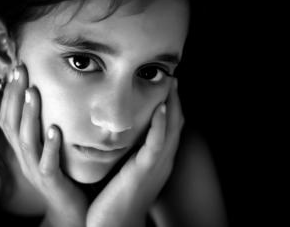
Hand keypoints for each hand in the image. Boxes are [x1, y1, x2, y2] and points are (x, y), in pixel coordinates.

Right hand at [0, 64, 86, 226]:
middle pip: (13, 124)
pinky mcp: (52, 182)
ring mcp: (36, 170)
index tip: (16, 69)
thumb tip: (44, 103)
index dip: (10, 94)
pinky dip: (50, 146)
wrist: (68, 209)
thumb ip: (44, 130)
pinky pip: (48, 164)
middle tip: (21, 70)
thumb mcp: (49, 149)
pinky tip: (55, 130)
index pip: (9, 118)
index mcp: (24, 149)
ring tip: (34, 92)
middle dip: (16, 96)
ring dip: (30, 115)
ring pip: (27, 141)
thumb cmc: (62, 174)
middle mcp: (25, 157)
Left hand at [86, 79, 183, 226]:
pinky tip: (162, 108)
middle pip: (176, 125)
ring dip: (173, 105)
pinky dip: (161, 124)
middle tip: (173, 78)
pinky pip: (157, 144)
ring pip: (171, 129)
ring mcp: (156, 165)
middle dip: (176, 100)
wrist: (114, 226)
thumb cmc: (116, 199)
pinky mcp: (145, 170)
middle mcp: (162, 161)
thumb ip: (129, 153)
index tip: (167, 88)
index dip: (171, 107)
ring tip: (172, 84)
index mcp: (157, 160)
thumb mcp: (126, 171)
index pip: (170, 128)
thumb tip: (121, 135)